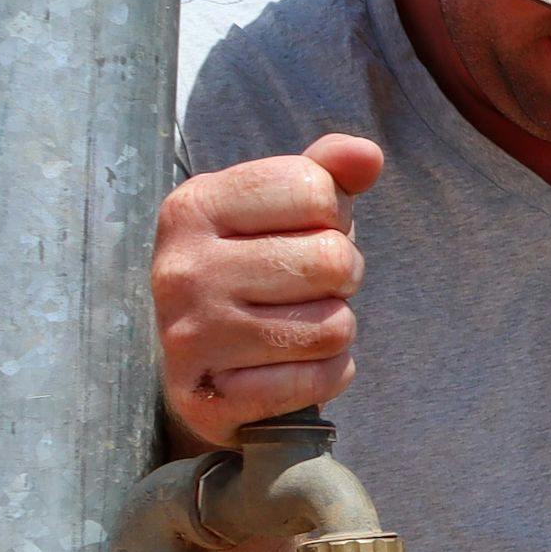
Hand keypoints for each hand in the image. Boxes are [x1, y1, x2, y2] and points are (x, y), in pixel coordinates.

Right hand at [150, 134, 379, 451]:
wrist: (199, 370)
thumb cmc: (253, 275)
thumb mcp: (279, 212)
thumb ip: (325, 172)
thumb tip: (368, 155)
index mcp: (195, 205)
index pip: (316, 189)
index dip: (332, 216)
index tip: (300, 236)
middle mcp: (183, 267)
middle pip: (333, 260)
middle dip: (341, 279)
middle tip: (305, 290)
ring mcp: (191, 334)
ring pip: (335, 325)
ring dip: (334, 329)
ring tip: (294, 327)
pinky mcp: (210, 396)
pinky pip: (320, 378)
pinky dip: (325, 375)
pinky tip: (290, 366)